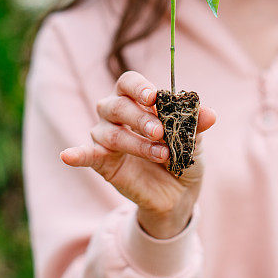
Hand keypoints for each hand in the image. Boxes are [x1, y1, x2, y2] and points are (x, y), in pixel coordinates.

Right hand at [60, 71, 216, 238]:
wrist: (179, 194)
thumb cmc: (183, 157)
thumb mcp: (194, 141)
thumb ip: (196, 125)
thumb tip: (210, 114)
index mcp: (138, 101)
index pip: (128, 83)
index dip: (139, 87)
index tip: (154, 97)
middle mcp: (116, 114)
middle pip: (117, 105)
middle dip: (139, 118)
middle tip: (161, 132)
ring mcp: (106, 138)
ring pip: (110, 133)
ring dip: (136, 143)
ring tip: (163, 155)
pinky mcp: (100, 162)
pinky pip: (85, 155)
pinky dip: (76, 154)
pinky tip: (68, 155)